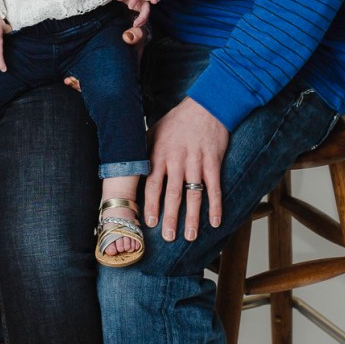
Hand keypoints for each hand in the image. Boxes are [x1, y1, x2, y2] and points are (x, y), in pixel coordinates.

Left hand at [113, 0, 156, 45]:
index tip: (130, 7)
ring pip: (147, 8)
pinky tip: (138, 25)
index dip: (134, 0)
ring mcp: (143, 1)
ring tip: (136, 24)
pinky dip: (143, 20)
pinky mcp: (143, 8)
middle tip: (154, 1)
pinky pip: (145, 14)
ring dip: (144, 16)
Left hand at [144, 97, 228, 241]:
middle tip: (169, 237)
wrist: (205, 106)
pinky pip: (214, 188)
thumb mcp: (153, 132)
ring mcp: (196, 162)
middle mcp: (177, 160)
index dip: (151, 205)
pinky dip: (215, 206)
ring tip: (190, 236)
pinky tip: (215, 222)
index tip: (149, 223)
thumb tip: (128, 169)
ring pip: (193, 195)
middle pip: (172, 194)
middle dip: (170, 218)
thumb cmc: (176, 121)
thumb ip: (143, 152)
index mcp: (160, 154)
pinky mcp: (213, 162)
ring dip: (192, 217)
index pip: (152, 184)